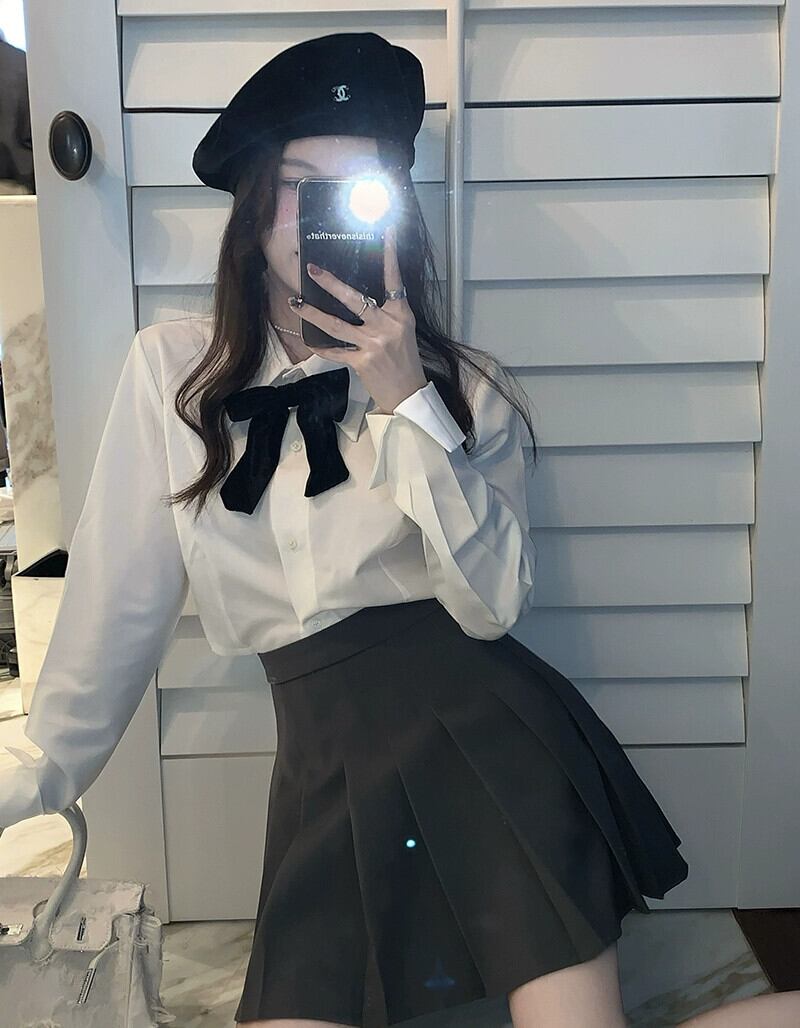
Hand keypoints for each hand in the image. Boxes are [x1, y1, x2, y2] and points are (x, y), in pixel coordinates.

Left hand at [287, 224, 426, 413]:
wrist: (408, 393)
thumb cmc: (406, 360)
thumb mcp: (404, 330)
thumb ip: (387, 312)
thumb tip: (361, 297)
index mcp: (400, 314)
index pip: (394, 279)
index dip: (390, 255)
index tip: (386, 232)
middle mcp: (386, 326)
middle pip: (354, 299)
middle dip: (330, 284)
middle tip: (312, 269)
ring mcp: (372, 344)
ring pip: (336, 325)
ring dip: (313, 313)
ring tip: (296, 302)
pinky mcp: (361, 362)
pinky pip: (335, 351)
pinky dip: (322, 346)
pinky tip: (309, 338)